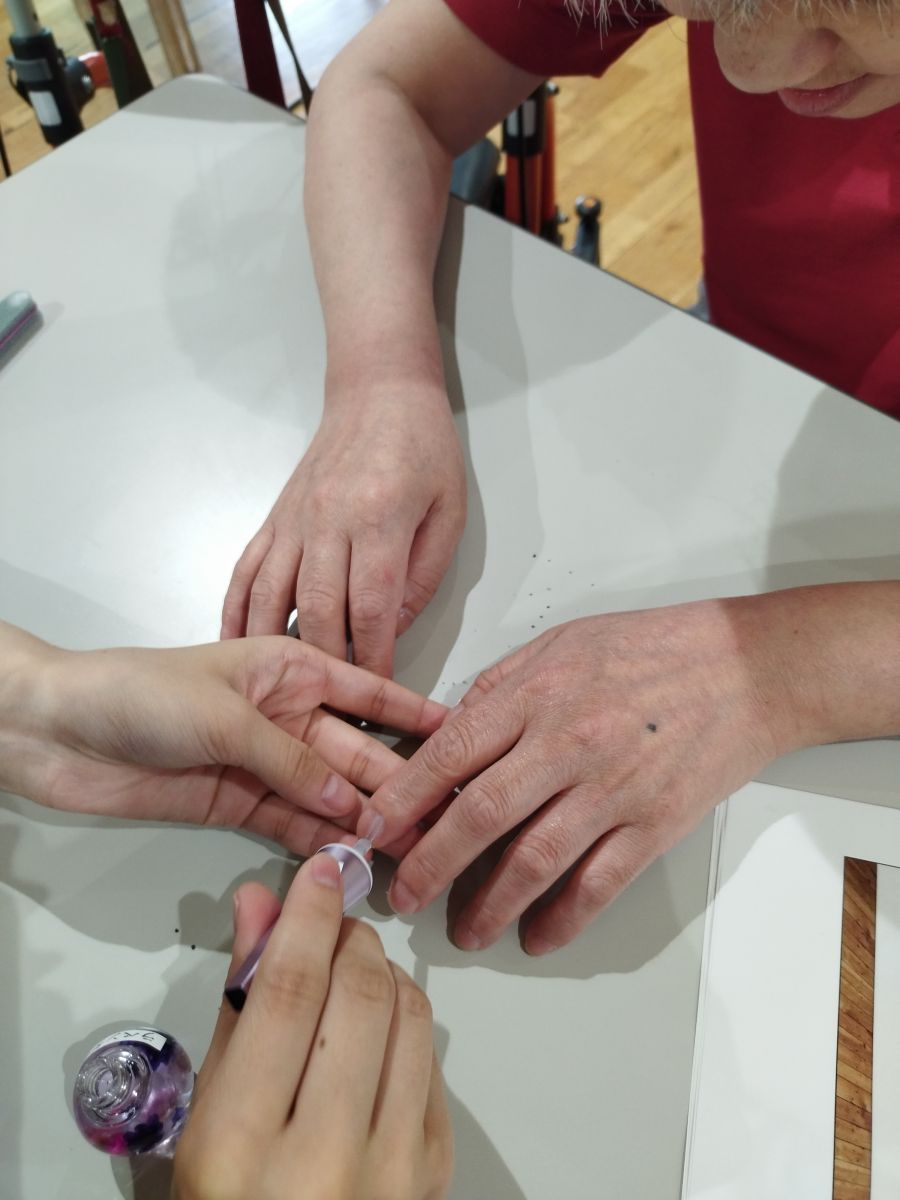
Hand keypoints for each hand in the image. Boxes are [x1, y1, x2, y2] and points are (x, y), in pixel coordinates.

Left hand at [0, 622, 444, 857]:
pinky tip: (354, 858)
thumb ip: (291, 760)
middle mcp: (286, 715)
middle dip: (399, 784)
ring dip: (365, 820)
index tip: (467, 737)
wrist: (58, 730)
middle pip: (356, 753)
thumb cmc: (141, 693)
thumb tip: (351, 802)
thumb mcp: (227, 715)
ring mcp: (262, 763)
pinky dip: (320, 839)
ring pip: (329, 793)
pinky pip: (291, 821)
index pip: (370, 693)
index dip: (419, 716)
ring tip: (414, 850)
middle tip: (446, 821)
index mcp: (290, 669)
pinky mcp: (236, 802)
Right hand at [173, 854, 453, 1199]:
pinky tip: (376, 1027)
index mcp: (241, 1146)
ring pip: (409, 1014)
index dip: (307, 917)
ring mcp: (392, 1171)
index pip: (288, 994)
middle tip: (335, 919)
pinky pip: (433, 1058)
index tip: (320, 872)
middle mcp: (323, 1159)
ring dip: (382, 970)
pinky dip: (406, 1021)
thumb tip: (261, 906)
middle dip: (350, 935)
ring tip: (354, 968)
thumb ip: (237, 1006)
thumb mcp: (208, 1114)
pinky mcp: (434, 1172)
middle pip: (357, 994)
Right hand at [221, 384, 466, 677]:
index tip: (376, 694)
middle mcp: (328, 520)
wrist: (378, 392)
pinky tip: (235, 646)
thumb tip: (390, 630)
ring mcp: (294, 520)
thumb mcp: (447, 511)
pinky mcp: (274, 518)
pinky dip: (236, 612)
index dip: (373, 657)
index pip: (371, 604)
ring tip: (275, 693)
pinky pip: (245, 571)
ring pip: (269, 595)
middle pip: (316, 609)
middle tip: (331, 708)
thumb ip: (421, 575)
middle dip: (324, 668)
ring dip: (272, 651)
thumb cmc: (422, 448)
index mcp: (379, 518)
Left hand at [362, 598, 796, 953]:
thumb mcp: (562, 642)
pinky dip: (564, 918)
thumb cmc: (651, 648)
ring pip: (535, 860)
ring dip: (490, 904)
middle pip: (480, 814)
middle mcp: (567, 742)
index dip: (404, 798)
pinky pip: (600, 883)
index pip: (451, 752)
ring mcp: (613, 787)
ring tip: (465, 931)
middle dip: (430, 864)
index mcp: (537, 694)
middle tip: (403, 896)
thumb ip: (500, 687)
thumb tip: (447, 735)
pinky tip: (538, 936)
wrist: (746, 667)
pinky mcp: (655, 823)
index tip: (372, 830)